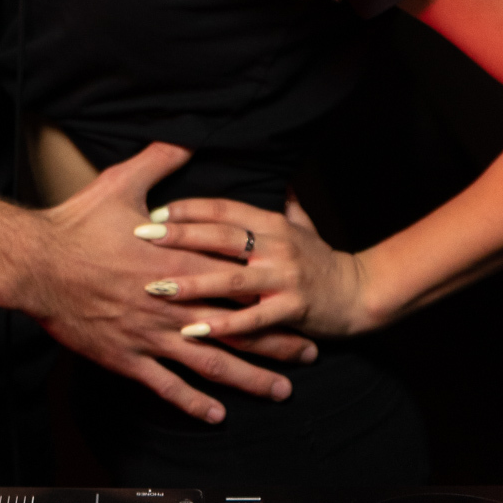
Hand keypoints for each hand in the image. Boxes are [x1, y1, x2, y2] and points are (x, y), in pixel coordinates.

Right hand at [19, 143, 318, 424]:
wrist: (35, 263)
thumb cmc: (76, 223)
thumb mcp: (121, 183)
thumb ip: (160, 161)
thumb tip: (186, 139)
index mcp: (178, 260)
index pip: (239, 278)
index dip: (274, 289)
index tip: (302, 296)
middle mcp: (173, 302)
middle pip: (239, 327)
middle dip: (278, 341)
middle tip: (310, 351)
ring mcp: (151, 334)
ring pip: (212, 363)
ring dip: (250, 379)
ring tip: (281, 391)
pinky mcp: (127, 357)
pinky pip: (168, 386)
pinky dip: (194, 403)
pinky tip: (217, 415)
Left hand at [132, 190, 370, 341]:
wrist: (361, 293)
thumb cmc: (322, 259)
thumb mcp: (301, 222)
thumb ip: (280, 201)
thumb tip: (268, 173)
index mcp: (272, 223)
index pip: (223, 210)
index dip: (188, 209)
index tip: (153, 212)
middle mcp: (276, 246)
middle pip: (221, 237)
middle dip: (178, 236)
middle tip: (141, 236)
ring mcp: (284, 278)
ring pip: (231, 279)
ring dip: (192, 283)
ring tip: (157, 287)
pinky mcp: (292, 310)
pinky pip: (251, 320)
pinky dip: (222, 326)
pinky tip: (193, 330)